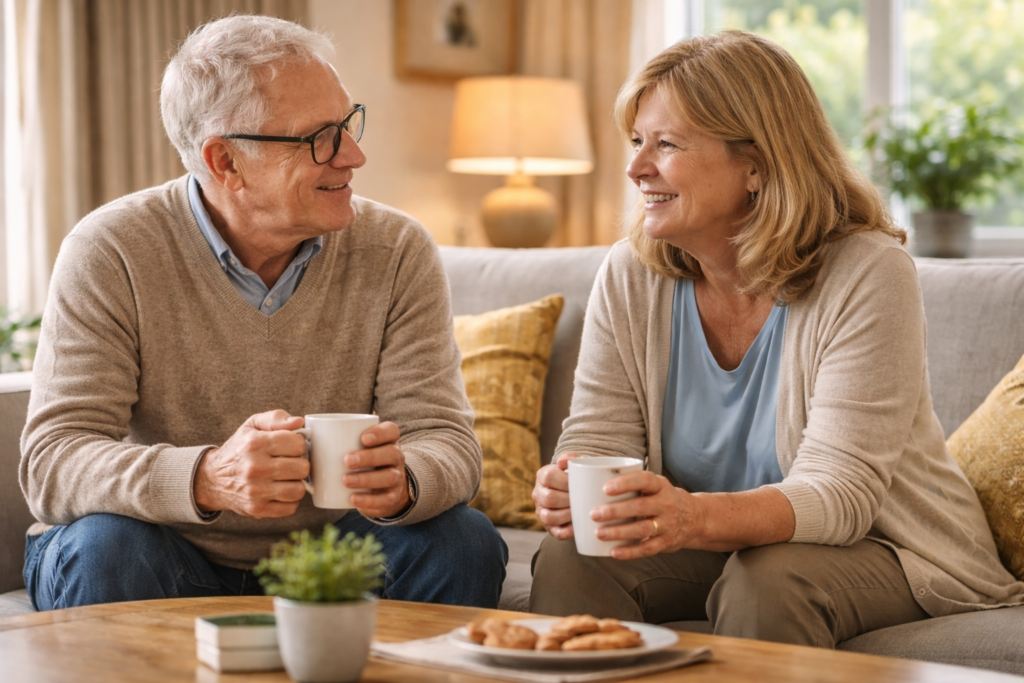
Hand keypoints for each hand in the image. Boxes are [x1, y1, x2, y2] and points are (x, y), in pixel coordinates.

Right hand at [194, 410, 307, 517]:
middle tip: (290, 463)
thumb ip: (276, 418)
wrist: (212, 479)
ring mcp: (256, 491)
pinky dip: (290, 500)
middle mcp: (255, 468)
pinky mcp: (257, 509)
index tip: (291, 447)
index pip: (298, 444)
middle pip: (302, 468)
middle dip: (300, 464)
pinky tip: (281, 490)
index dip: (299, 445)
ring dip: (296, 483)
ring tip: (287, 477)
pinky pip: (290, 507)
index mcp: (255, 444)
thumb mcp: (252, 425)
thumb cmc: (238, 449)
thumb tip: (298, 422)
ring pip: (299, 489)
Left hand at [344, 421, 409, 518]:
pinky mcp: (392, 497)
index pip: (391, 431)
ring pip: (389, 476)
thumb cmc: (359, 463)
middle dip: (369, 457)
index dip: (380, 433)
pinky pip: (385, 499)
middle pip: (391, 453)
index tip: (363, 438)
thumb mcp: (354, 448)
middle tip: (347, 460)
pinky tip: (353, 499)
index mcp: (387, 441)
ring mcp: (396, 478)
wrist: (379, 490)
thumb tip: (307, 434)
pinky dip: (369, 500)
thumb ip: (338, 440)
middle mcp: (395, 458)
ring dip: (367, 478)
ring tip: (345, 480)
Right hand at [532, 452, 579, 539]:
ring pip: (548, 517)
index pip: (548, 477)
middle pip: (548, 498)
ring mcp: (542, 511)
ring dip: (567, 515)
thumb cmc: (579, 475)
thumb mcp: (577, 463)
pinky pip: (556, 532)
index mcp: (543, 475)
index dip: (565, 481)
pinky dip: (568, 531)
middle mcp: (538, 493)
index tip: (579, 484)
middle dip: (568, 499)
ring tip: (581, 512)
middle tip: (584, 499)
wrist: (579, 489)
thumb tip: (562, 462)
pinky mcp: (549, 527)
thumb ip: (572, 458)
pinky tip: (579, 526)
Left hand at [590, 471, 707, 559]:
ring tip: (599, 533)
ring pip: (642, 528)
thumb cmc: (662, 498)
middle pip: (640, 506)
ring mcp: (667, 524)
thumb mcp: (655, 486)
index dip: (625, 483)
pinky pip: (647, 548)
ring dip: (619, 532)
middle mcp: (666, 504)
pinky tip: (614, 552)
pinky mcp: (666, 542)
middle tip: (594, 513)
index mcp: (660, 486)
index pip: (644, 480)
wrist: (695, 518)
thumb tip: (593, 479)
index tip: (606, 488)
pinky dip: (630, 551)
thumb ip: (633, 483)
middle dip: (615, 511)